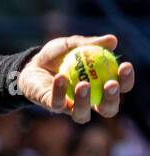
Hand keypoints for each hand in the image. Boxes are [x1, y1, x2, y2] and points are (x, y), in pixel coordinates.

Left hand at [18, 33, 133, 121]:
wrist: (29, 64)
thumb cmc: (55, 56)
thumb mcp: (72, 44)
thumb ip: (90, 43)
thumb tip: (113, 40)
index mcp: (99, 87)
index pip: (119, 87)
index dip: (125, 80)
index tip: (125, 66)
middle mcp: (88, 102)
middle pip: (107, 109)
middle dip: (112, 99)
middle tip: (110, 84)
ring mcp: (70, 107)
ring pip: (82, 115)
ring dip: (84, 101)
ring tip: (83, 84)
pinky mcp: (52, 107)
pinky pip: (57, 103)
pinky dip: (59, 91)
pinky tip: (60, 77)